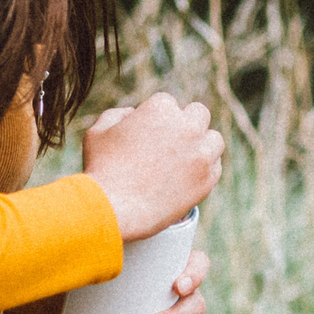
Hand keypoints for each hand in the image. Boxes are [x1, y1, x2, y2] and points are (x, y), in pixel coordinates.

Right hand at [81, 94, 224, 240]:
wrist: (114, 210)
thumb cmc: (101, 170)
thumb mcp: (98, 132)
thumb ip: (119, 114)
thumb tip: (134, 114)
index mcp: (161, 108)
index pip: (168, 103)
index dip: (158, 118)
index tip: (152, 133)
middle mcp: (187, 126)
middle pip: (198, 114)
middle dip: (186, 125)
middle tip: (173, 142)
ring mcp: (201, 153)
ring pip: (213, 139)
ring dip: (202, 145)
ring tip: (185, 159)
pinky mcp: (208, 178)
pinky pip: (215, 166)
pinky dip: (205, 169)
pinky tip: (189, 176)